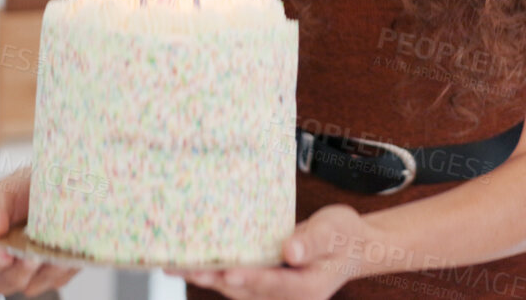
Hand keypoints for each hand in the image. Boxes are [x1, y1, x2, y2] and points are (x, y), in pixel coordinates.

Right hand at [0, 167, 78, 294]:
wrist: (60, 182)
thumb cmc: (27, 187)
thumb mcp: (6, 190)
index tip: (4, 252)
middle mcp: (9, 261)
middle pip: (1, 283)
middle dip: (16, 273)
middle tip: (31, 257)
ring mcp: (34, 270)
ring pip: (31, 286)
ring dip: (43, 271)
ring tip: (54, 253)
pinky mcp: (58, 271)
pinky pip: (58, 279)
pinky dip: (63, 268)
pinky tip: (67, 252)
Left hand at [177, 205, 367, 299]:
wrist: (351, 246)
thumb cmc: (344, 237)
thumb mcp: (334, 232)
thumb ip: (313, 242)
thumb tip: (290, 252)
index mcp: (309, 288)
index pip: (275, 284)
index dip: (250, 278)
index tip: (227, 273)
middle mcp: (288, 296)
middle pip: (245, 289)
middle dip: (213, 277)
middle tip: (182, 266)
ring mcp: (274, 292)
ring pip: (235, 287)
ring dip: (207, 275)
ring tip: (174, 264)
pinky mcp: (264, 283)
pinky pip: (236, 278)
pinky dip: (215, 270)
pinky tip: (192, 260)